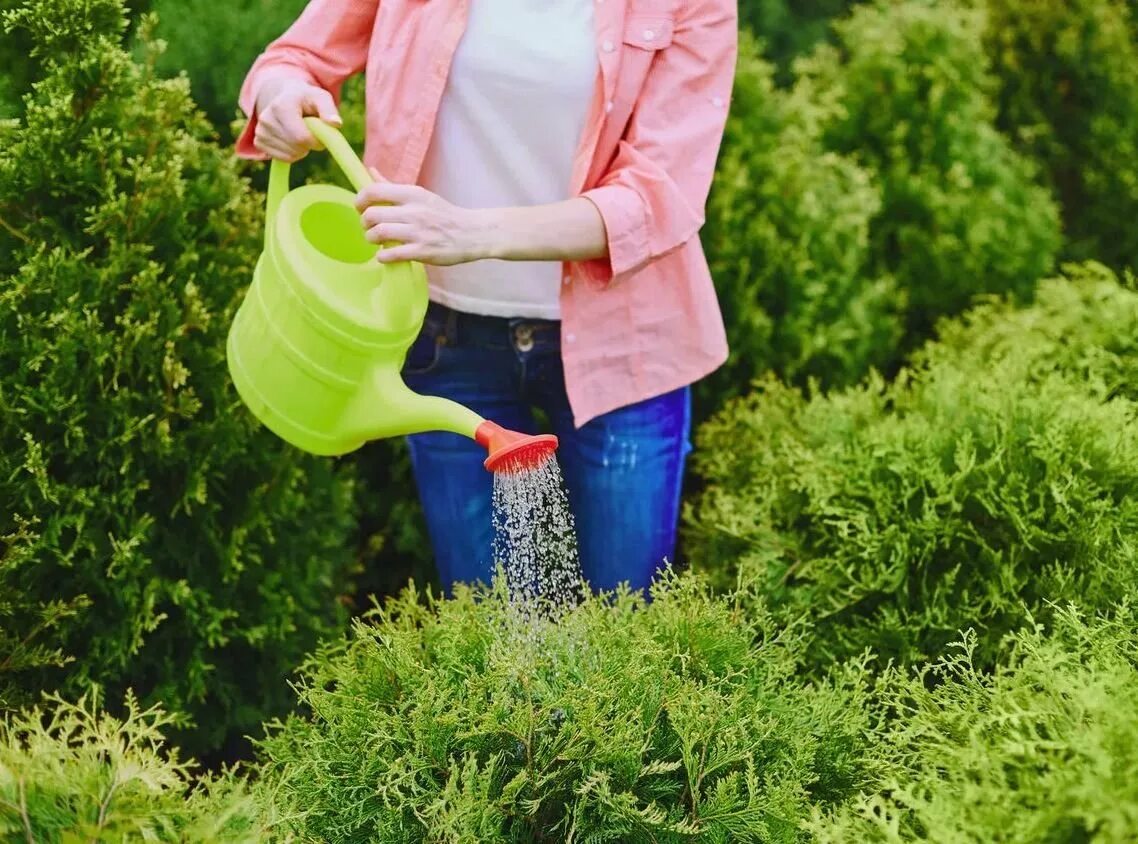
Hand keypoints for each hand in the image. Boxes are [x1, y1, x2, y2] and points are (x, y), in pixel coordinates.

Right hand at [252, 78, 341, 161]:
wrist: (285, 96)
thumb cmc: (307, 99)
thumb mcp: (321, 97)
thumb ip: (329, 109)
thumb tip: (336, 124)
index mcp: (281, 106)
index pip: (301, 137)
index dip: (316, 141)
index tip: (320, 134)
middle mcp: (266, 118)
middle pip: (295, 148)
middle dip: (309, 145)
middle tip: (311, 133)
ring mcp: (260, 130)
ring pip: (290, 156)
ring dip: (301, 150)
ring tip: (300, 132)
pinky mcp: (258, 141)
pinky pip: (282, 159)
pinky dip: (291, 154)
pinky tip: (291, 139)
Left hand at [355, 173, 491, 265]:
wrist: (471, 234)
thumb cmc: (444, 215)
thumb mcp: (421, 196)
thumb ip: (393, 186)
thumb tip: (371, 171)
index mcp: (412, 194)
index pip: (374, 191)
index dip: (360, 200)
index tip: (360, 208)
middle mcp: (414, 211)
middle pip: (372, 215)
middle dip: (365, 224)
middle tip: (369, 228)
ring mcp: (418, 232)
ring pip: (379, 234)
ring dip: (371, 239)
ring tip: (376, 241)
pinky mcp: (422, 251)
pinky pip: (391, 254)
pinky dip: (382, 256)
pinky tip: (385, 255)